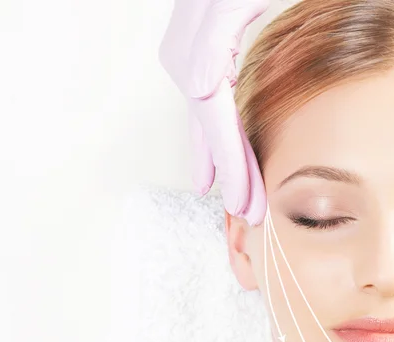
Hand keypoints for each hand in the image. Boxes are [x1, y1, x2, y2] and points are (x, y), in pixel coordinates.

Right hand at [158, 0, 269, 225]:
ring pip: (204, 122)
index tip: (245, 201)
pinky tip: (214, 153)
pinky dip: (212, 136)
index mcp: (197, 49)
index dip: (233, 165)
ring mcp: (187, 55)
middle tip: (247, 211)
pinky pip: (204, 106)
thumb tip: (200, 89)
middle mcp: (186, 57)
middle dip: (231, 173)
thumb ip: (214, 39)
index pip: (217, 122)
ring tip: (226, 194)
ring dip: (219, 160)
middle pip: (210, 130)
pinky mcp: (197, 51)